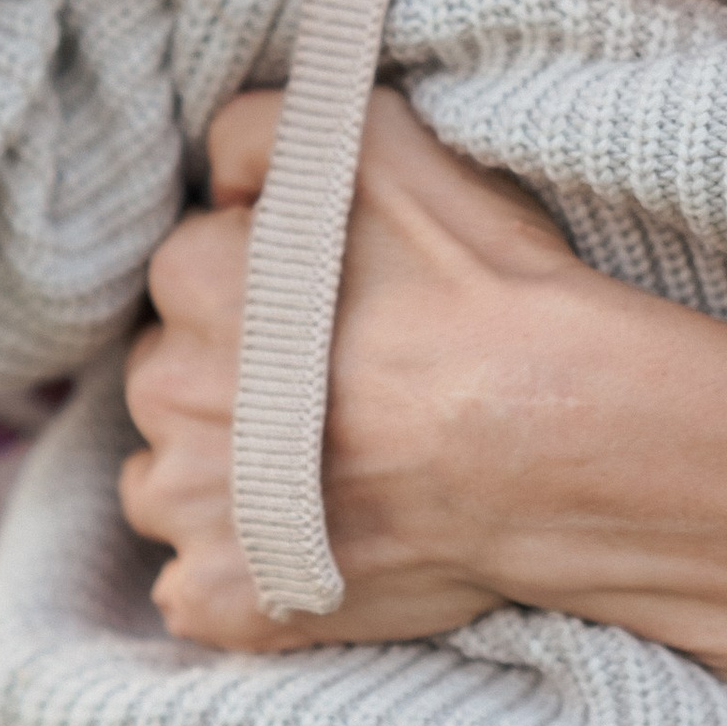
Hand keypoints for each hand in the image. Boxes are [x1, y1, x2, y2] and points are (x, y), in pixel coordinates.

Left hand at [118, 84, 579, 648]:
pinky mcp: (226, 596)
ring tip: (322, 475)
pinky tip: (312, 548)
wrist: (559, 436)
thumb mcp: (382, 147)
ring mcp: (192, 504)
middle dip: (229, 385)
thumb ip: (267, 128)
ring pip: (166, 483)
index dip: (258, 291)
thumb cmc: (485, 290)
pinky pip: (193, 586)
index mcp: (194, 278)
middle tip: (334, 396)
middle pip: (171, 379)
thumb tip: (220, 178)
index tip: (326, 314)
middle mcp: (167, 391)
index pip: (190, 276)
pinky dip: (240, 574)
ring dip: (219, 479)